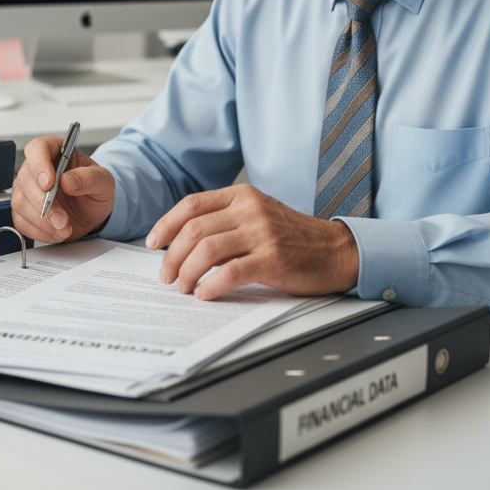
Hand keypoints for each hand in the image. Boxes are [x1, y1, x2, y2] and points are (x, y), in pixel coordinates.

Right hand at [11, 135, 115, 242]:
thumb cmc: (95, 190)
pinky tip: (56, 232)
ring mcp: (27, 190)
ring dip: (42, 221)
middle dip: (42, 203)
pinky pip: (21, 222)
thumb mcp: (104, 181)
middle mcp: (36, 168)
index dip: (39, 165)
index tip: (49, 183)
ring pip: (20, 203)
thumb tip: (68, 180)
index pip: (37, 149)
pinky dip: (39, 232)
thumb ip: (90, 178)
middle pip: (25, 179)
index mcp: (54, 151)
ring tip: (64, 228)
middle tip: (61, 218)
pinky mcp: (24, 211)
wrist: (92, 213)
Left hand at [145, 184, 359, 300]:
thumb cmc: (293, 237)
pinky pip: (231, 272)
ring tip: (183, 287)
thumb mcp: (258, 215)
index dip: (166, 224)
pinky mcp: (273, 259)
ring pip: (207, 250)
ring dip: (187, 272)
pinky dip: (211, 285)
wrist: (336, 250)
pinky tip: (205, 294)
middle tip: (166, 275)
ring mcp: (262, 233)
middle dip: (172, 256)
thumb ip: (225, 219)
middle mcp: (250, 209)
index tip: (153, 243)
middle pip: (194, 229)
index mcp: (242, 195)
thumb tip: (182, 241)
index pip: (191, 204)